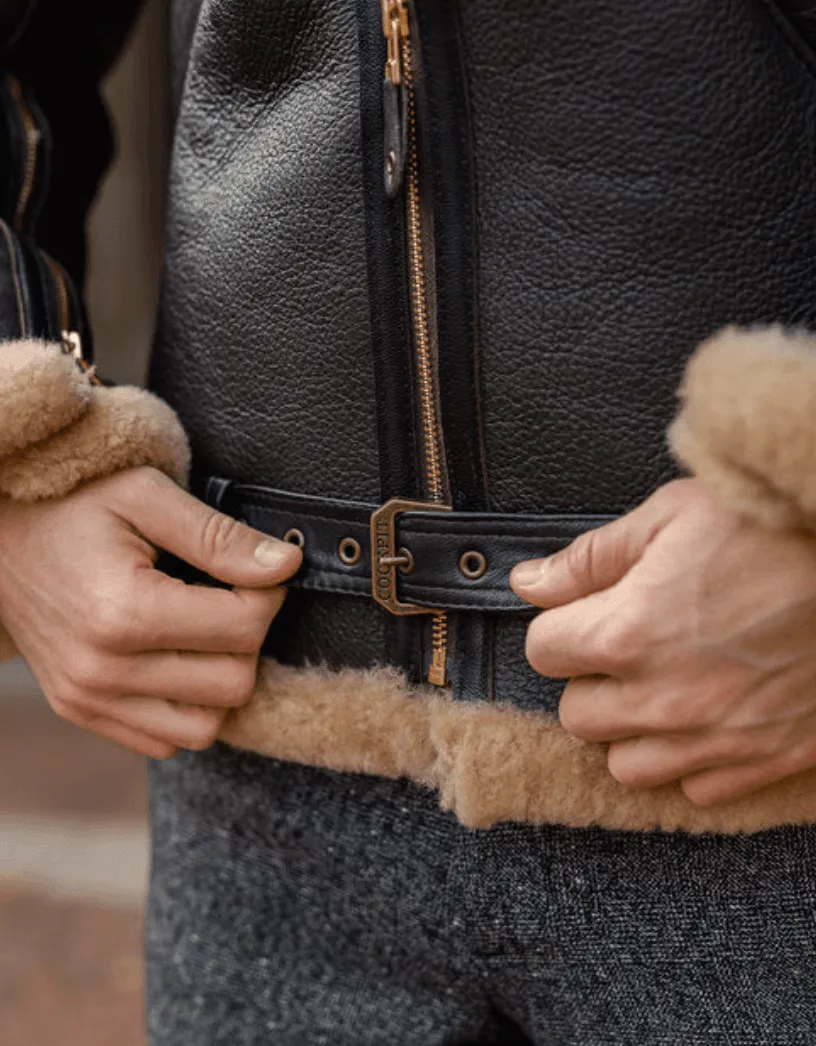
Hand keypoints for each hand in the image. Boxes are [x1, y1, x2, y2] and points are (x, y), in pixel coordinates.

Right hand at [0, 466, 300, 758]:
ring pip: (206, 726)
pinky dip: (185, 706)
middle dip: (247, 639)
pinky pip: (166, 741)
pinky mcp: (81, 713)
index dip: (268, 594)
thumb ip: (218, 535)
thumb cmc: (73, 507)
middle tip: (229, 598)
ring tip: (202, 632)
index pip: (244, 629)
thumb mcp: (146, 496)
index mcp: (123, 612)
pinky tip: (174, 658)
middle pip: (234, 683)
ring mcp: (88, 699)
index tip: (255, 571)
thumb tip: (286, 564)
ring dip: (220, 680)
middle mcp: (102, 670)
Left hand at [509, 478, 815, 805]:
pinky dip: (691, 760)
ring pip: (627, 766)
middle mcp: (664, 699)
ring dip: (630, 728)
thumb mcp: (673, 515)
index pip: (542, 651)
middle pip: (578, 714)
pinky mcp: (766, 759)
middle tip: (626, 645)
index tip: (584, 614)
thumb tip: (529, 582)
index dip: (559, 627)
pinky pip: (697, 789)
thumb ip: (591, 557)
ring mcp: (716, 738)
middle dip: (590, 679)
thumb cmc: (774, 530)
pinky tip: (709, 715)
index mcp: (629, 632)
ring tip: (661, 685)